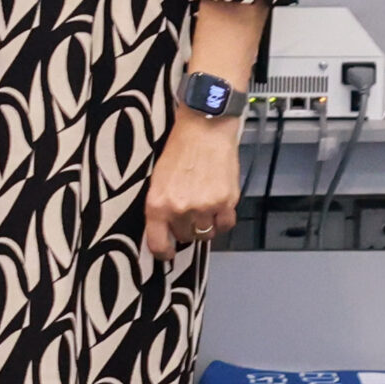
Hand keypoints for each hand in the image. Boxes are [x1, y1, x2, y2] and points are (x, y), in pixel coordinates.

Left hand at [142, 112, 242, 260]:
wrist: (203, 130)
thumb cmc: (179, 150)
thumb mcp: (158, 179)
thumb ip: (162, 206)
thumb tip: (166, 230)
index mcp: (157, 204)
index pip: (158, 243)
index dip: (163, 252)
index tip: (167, 253)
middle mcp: (180, 209)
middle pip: (185, 237)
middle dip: (186, 228)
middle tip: (189, 212)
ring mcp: (205, 207)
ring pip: (206, 233)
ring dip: (205, 224)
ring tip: (204, 205)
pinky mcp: (226, 202)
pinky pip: (226, 224)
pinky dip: (223, 219)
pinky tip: (219, 205)